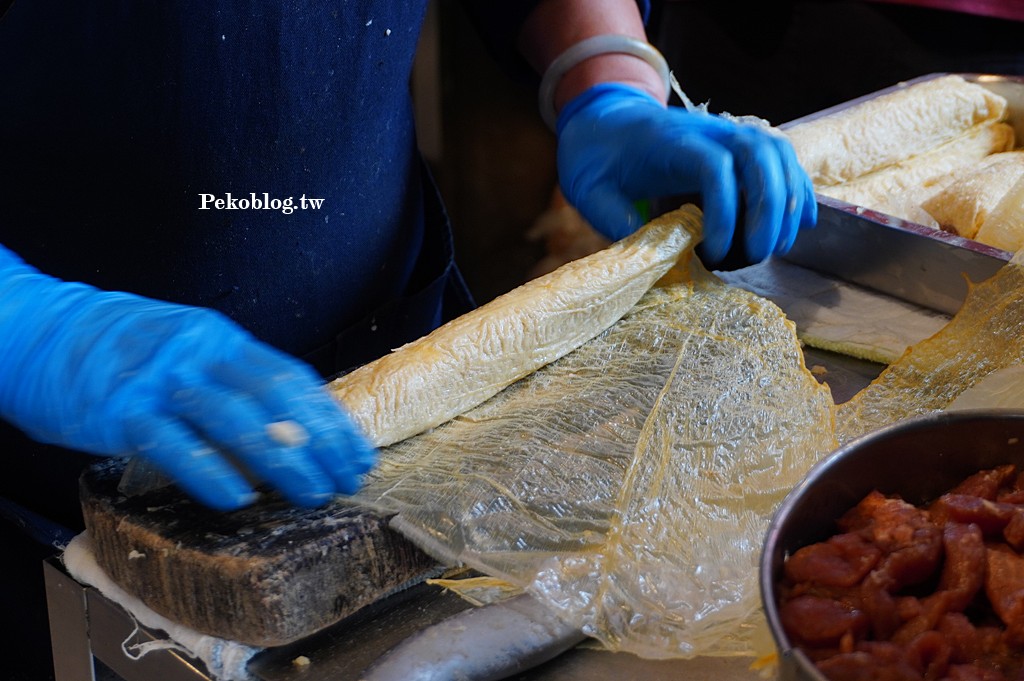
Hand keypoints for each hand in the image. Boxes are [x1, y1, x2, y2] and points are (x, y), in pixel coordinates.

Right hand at [0, 247, 374, 510]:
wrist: (39, 331)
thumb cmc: (120, 350)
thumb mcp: (186, 350)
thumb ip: (230, 381)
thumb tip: (288, 426)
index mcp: (221, 339)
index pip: (291, 378)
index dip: (329, 417)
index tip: (356, 452)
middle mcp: (199, 353)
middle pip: (275, 398)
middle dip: (320, 442)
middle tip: (346, 479)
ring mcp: (161, 379)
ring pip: (235, 419)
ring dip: (281, 460)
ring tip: (311, 493)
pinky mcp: (122, 409)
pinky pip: (173, 442)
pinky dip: (208, 470)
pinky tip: (237, 497)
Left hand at [556, 84, 816, 263]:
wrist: (603, 120)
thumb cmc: (596, 158)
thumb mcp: (589, 191)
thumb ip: (615, 222)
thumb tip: (647, 261)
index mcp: (669, 143)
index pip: (714, 166)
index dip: (724, 210)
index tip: (717, 251)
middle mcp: (705, 130)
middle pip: (758, 154)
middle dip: (769, 206)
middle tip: (760, 254)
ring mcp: (725, 132)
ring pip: (776, 151)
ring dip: (787, 197)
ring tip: (779, 245)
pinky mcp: (735, 142)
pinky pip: (778, 157)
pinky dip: (794, 186)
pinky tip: (800, 219)